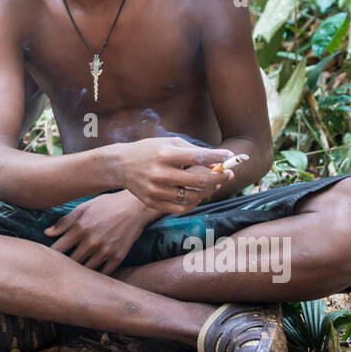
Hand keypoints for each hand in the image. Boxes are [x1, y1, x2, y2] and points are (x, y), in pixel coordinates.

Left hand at [44, 190, 153, 275]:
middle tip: (60, 266)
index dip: (51, 255)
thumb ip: (65, 222)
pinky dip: (96, 274)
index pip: (58, 249)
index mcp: (80, 228)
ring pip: (85, 270)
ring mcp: (105, 251)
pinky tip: (92, 272)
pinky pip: (103, 274)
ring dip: (80, 270)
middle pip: (70, 262)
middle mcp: (92, 242)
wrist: (136, 207)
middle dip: (64, 264)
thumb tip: (47, 233)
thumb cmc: (107, 205)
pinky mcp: (118, 257)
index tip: (49, 257)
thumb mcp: (84, 208)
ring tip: (75, 271)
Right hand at [116, 137, 235, 214]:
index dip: (218, 157)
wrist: (121, 165)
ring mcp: (157, 191)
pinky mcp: (153, 203)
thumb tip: (217, 162)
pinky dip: (194, 202)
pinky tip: (198, 195)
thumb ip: (193, 151)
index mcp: (165, 154)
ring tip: (214, 184)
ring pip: (193, 197)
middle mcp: (161, 173)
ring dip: (209, 191)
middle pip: (200, 181)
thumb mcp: (169, 143)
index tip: (229, 157)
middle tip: (228, 174)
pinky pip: (181, 208)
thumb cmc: (149, 150)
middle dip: (219, 177)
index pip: (198, 157)